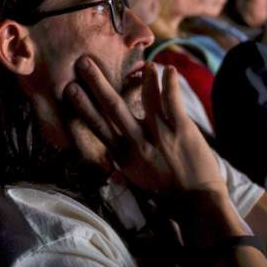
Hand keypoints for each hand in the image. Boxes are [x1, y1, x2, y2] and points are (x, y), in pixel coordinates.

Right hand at [63, 59, 224, 198]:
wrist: (196, 204)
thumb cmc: (166, 195)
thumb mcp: (138, 183)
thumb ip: (124, 169)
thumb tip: (111, 170)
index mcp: (123, 156)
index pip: (98, 126)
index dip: (83, 106)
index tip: (70, 90)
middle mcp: (138, 143)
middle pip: (113, 108)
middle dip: (97, 84)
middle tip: (84, 63)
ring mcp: (160, 135)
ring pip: (147, 98)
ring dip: (144, 77)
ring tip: (143, 63)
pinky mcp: (181, 130)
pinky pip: (172, 101)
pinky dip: (169, 83)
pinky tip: (167, 69)